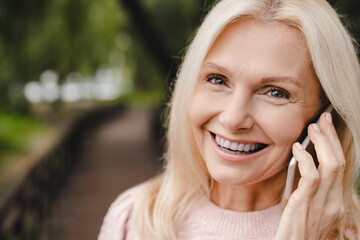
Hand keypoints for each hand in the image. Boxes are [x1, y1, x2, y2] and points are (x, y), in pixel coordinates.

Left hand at [275, 112, 345, 239]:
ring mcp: (322, 204)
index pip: (340, 167)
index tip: (327, 128)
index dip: (334, 145)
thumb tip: (305, 166)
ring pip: (331, 165)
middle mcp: (334, 202)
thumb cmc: (297, 232)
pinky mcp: (305, 204)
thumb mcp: (309, 210)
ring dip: (322, 142)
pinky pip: (311, 176)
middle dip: (332, 137)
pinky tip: (297, 147)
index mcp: (336, 202)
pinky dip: (305, 158)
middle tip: (323, 118)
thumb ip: (310, 191)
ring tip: (312, 127)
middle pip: (339, 161)